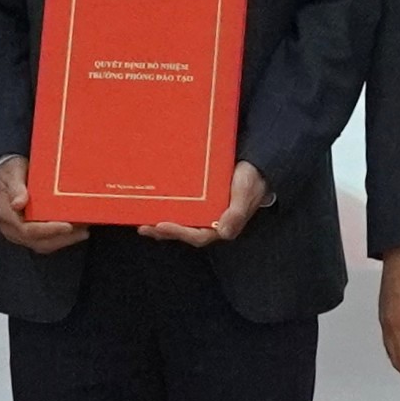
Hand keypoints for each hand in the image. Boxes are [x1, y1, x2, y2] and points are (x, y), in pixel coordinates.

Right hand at [0, 156, 87, 252]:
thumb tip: (18, 203)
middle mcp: (13, 230)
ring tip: (84, 230)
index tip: (67, 226)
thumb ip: (16, 189)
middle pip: (40, 242)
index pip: (28, 230)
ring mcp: (21, 234)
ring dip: (66, 240)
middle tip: (83, 230)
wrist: (2, 178)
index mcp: (6, 216)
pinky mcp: (30, 234)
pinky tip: (77, 230)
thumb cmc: (8, 175)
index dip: (48, 230)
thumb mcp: (11, 175)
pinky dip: (62, 237)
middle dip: (63, 239)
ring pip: (45, 244)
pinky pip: (47, 241)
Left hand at [145, 163, 275, 247]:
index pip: (197, 235)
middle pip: (184, 231)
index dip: (178, 232)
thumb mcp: (245, 194)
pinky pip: (183, 206)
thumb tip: (223, 233)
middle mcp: (211, 221)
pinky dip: (169, 206)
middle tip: (144, 226)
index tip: (161, 225)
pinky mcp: (201, 200)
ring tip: (142, 219)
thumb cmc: (253, 180)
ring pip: (181, 220)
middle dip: (163, 231)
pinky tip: (154, 203)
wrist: (258, 165)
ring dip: (161, 222)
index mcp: (222, 225)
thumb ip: (236, 214)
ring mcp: (205, 211)